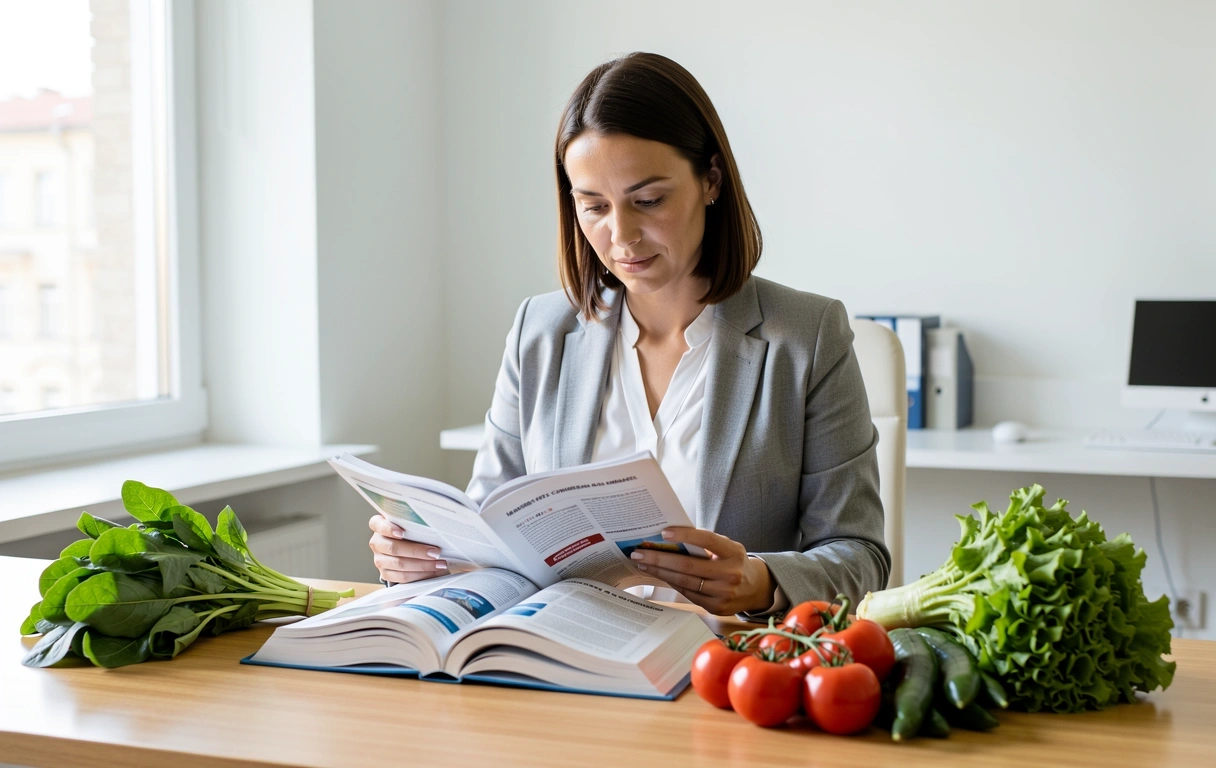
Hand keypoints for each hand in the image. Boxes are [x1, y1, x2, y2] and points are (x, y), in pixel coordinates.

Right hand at [367, 515, 448, 583]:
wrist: (411, 550)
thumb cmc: (413, 533)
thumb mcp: (413, 525)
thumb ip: (416, 525)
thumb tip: (435, 528)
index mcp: (379, 525)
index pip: (377, 524)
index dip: (388, 529)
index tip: (402, 533)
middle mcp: (376, 542)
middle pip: (393, 548)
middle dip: (417, 551)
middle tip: (436, 552)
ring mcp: (379, 559)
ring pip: (399, 564)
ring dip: (423, 565)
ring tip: (439, 563)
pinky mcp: (385, 574)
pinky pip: (402, 577)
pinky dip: (420, 575)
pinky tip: (433, 571)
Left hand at [628, 528, 774, 615]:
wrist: (755, 589)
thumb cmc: (734, 562)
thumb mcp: (727, 548)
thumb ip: (706, 543)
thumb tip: (671, 537)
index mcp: (734, 553)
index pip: (707, 540)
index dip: (685, 535)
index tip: (664, 533)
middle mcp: (730, 573)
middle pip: (688, 565)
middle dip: (660, 559)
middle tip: (639, 552)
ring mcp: (723, 593)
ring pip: (684, 582)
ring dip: (660, 572)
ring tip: (642, 564)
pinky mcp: (716, 607)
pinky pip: (688, 593)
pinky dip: (671, 583)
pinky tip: (659, 575)